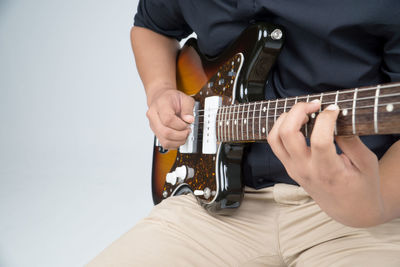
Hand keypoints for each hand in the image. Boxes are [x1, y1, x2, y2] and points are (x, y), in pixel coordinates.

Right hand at [146, 88, 194, 148]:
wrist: (161, 98)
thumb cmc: (172, 98)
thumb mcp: (184, 98)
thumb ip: (188, 108)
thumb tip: (189, 120)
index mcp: (160, 105)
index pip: (168, 119)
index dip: (180, 125)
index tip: (187, 124)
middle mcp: (153, 116)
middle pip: (165, 132)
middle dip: (181, 135)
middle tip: (187, 131)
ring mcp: (153, 126)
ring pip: (165, 141)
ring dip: (178, 141)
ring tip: (184, 134)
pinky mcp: (156, 133)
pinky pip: (165, 144)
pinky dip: (175, 144)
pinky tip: (179, 138)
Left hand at [267, 101, 384, 226]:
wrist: (349, 211)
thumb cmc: (361, 186)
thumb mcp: (366, 164)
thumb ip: (352, 141)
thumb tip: (337, 118)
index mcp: (327, 171)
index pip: (319, 140)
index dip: (326, 119)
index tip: (335, 109)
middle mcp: (305, 170)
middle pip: (287, 134)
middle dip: (298, 111)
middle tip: (315, 104)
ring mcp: (293, 169)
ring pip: (274, 138)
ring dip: (285, 118)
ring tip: (304, 112)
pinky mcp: (288, 168)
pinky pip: (275, 144)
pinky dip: (282, 128)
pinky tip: (299, 121)